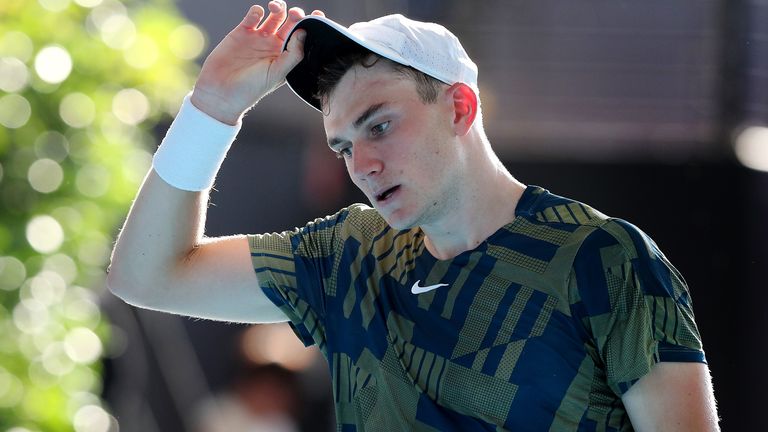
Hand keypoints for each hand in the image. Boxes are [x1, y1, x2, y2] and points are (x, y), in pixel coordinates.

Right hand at [191, 1, 324, 124]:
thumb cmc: (251, 89)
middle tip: (295, 14)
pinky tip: (257, 15)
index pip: (302, 37)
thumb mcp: (276, 74)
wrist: (221, 93)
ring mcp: (258, 37)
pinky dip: (257, 11)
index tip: (318, 15)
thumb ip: (292, 55)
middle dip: (295, 14)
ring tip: (276, 8)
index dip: (311, 25)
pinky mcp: (241, 32)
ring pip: (273, 16)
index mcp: (285, 56)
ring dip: (278, 8)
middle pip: (290, 22)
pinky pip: (253, 16)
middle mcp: (274, 45)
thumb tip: (303, 32)